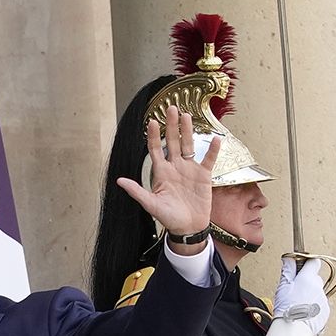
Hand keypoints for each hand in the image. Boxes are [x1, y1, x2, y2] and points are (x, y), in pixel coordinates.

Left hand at [115, 110, 220, 252]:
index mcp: (161, 173)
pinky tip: (216, 138)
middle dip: (171, 125)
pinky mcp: (204, 176)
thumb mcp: (151, 204)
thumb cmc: (168, 217)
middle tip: (171, 108)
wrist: (188, 228)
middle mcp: (174, 167)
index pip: (155, 149)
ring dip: (188, 131)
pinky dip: (212, 150)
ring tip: (186, 115)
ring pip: (188, 145)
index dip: (152, 136)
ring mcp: (189, 170)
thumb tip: (119, 180)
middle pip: (172, 142)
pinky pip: (209, 159)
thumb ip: (137, 191)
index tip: (151, 122)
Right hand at [274, 255, 330, 333]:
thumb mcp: (282, 286)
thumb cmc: (287, 308)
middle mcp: (318, 287)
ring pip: (317, 292)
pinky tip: (303, 311)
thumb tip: (288, 258)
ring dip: (309, 295)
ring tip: (298, 304)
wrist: (295, 328)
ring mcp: (323, 299)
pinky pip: (320, 303)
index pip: (314, 262)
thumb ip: (287, 270)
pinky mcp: (326, 310)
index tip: (300, 267)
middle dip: (306, 281)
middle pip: (315, 278)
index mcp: (308, 278)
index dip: (307, 263)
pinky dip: (313, 306)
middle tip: (295, 290)